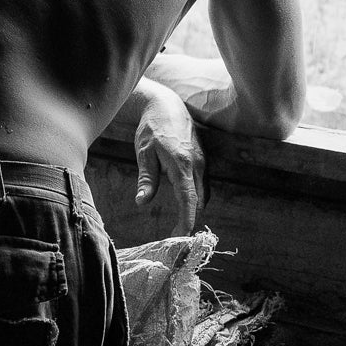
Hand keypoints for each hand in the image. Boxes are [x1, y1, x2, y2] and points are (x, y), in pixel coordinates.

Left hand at [133, 79, 205, 230]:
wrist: (167, 106)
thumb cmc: (152, 128)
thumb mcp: (144, 153)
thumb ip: (147, 179)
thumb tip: (142, 202)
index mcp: (182, 163)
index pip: (188, 198)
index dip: (187, 219)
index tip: (182, 236)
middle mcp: (198, 164)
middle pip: (199, 200)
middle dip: (190, 221)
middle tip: (176, 240)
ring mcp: (203, 163)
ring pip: (203, 194)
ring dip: (194, 212)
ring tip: (180, 229)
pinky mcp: (203, 161)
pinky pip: (203, 186)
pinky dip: (197, 200)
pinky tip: (186, 209)